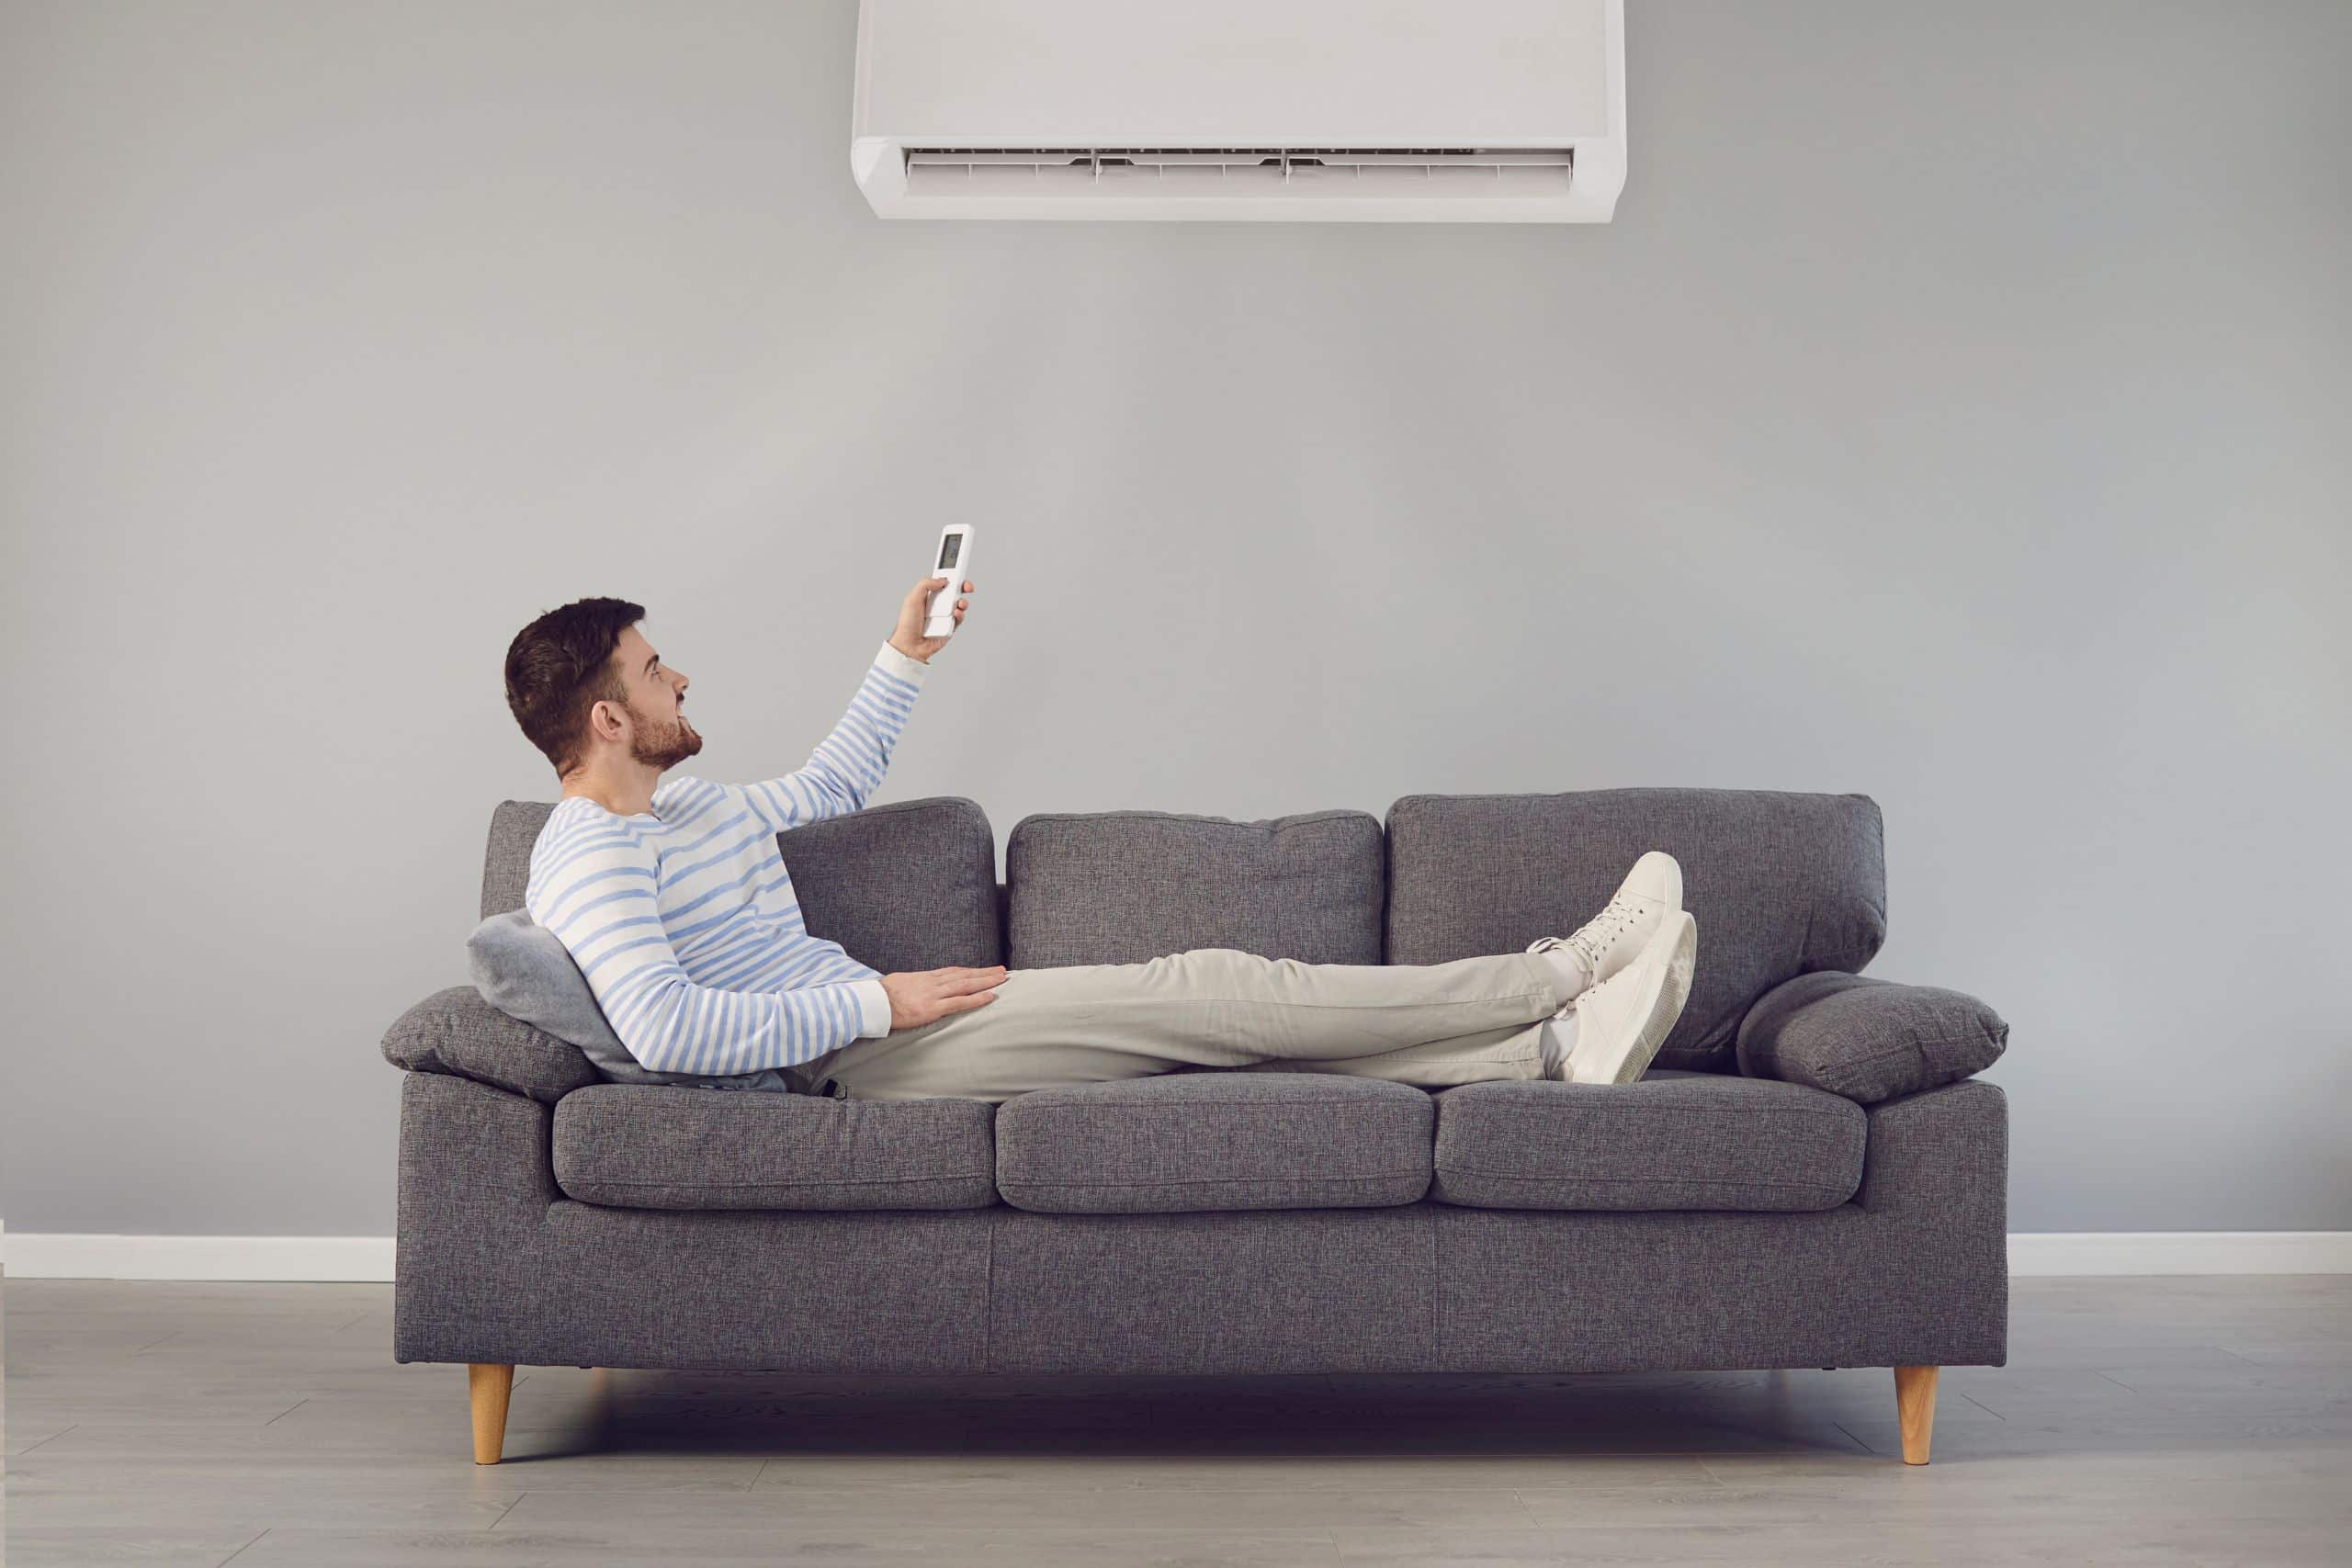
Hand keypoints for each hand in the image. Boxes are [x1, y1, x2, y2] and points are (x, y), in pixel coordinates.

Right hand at [881, 965, 1005, 1027]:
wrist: (871, 1002)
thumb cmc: (880, 995)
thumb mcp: (899, 983)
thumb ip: (912, 985)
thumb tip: (915, 987)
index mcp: (924, 978)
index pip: (953, 972)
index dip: (970, 971)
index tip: (983, 969)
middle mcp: (932, 983)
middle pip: (964, 975)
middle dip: (984, 973)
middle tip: (1002, 971)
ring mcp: (933, 995)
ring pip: (965, 985)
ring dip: (986, 981)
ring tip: (1002, 979)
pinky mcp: (931, 1009)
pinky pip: (959, 1002)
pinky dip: (976, 999)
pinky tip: (990, 996)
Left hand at [888, 575, 974, 663]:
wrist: (910, 645)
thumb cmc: (907, 624)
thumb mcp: (912, 598)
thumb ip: (925, 584)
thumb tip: (942, 580)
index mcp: (929, 595)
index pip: (943, 581)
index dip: (952, 575)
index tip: (959, 569)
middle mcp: (938, 604)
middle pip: (955, 591)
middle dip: (964, 586)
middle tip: (967, 586)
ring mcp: (945, 615)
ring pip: (960, 604)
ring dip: (963, 601)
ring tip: (959, 603)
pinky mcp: (950, 627)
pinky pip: (960, 618)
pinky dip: (960, 615)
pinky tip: (954, 614)